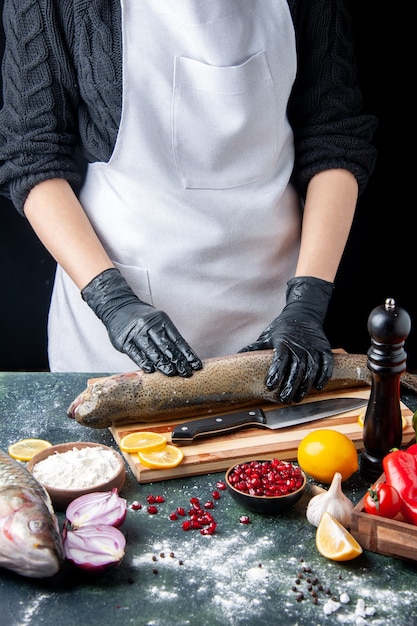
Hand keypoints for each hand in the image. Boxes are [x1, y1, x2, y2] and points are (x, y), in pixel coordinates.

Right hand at [82, 268, 202, 375]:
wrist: (118, 307)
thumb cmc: (143, 318)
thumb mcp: (158, 321)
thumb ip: (168, 337)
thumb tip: (184, 358)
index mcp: (161, 321)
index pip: (178, 340)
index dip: (188, 354)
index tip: (196, 365)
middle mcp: (149, 326)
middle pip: (166, 346)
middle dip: (178, 360)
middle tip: (187, 373)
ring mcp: (136, 333)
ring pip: (151, 350)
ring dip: (162, 363)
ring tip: (172, 373)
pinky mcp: (124, 341)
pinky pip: (135, 353)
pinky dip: (143, 362)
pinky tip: (151, 369)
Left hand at [239, 277, 333, 402]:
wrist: (304, 314)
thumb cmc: (282, 328)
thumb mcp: (267, 336)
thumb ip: (254, 348)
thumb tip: (236, 356)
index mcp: (283, 342)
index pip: (280, 359)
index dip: (275, 372)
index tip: (270, 385)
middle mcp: (299, 345)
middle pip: (296, 368)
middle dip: (290, 385)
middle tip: (285, 399)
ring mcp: (313, 348)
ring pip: (311, 368)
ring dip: (305, 385)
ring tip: (298, 397)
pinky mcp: (324, 349)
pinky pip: (326, 364)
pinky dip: (324, 376)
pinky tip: (318, 387)